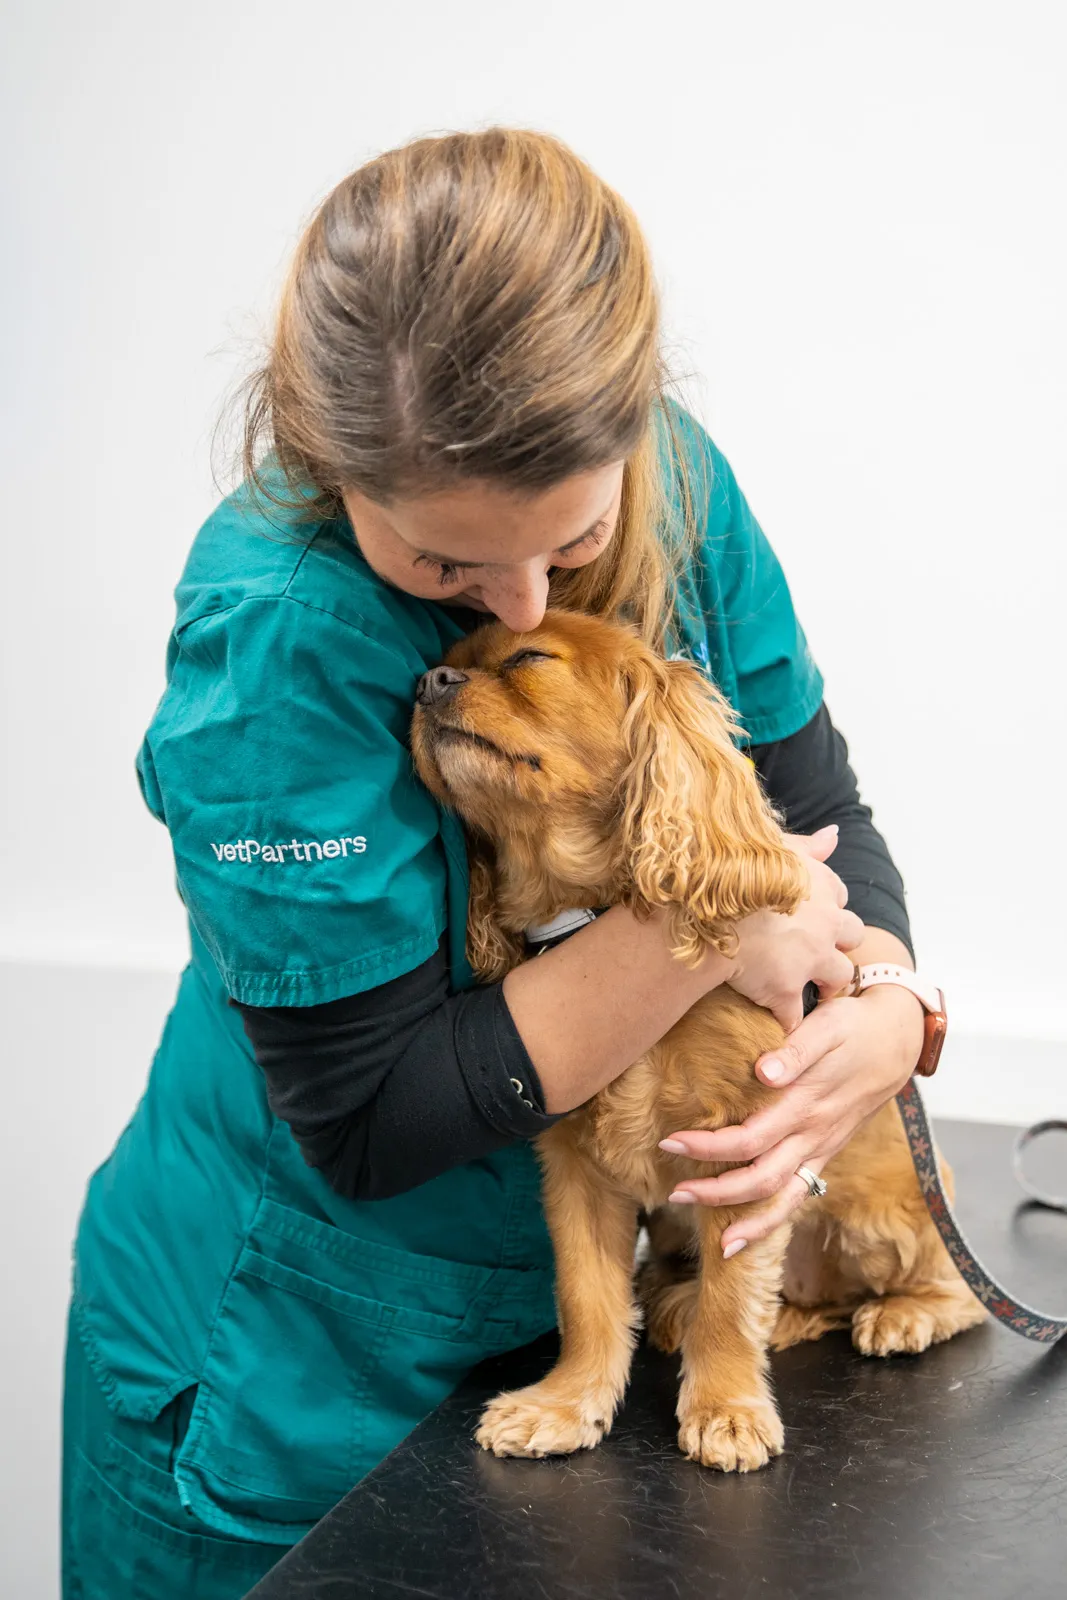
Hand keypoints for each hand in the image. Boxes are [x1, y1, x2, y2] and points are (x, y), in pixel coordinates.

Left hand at [660, 983, 924, 1251]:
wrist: (897, 1040)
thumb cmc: (854, 1027)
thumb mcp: (827, 1026)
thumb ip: (795, 1050)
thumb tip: (763, 1072)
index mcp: (806, 1103)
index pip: (749, 1138)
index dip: (708, 1146)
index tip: (670, 1141)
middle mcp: (813, 1133)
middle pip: (761, 1178)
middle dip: (716, 1193)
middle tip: (673, 1194)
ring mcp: (822, 1148)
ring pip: (784, 1198)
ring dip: (749, 1221)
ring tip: (717, 1242)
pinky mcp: (827, 1153)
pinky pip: (800, 1195)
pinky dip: (774, 1221)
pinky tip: (746, 1236)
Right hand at [725, 825, 863, 1031]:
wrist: (700, 908)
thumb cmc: (729, 868)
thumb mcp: (771, 845)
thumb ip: (807, 845)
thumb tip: (835, 834)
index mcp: (820, 884)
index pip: (838, 896)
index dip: (825, 906)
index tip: (808, 913)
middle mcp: (824, 922)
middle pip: (852, 936)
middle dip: (839, 943)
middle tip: (818, 952)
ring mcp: (809, 958)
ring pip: (838, 978)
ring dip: (827, 984)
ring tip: (812, 991)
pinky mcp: (785, 990)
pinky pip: (795, 1016)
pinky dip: (787, 1022)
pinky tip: (778, 1026)